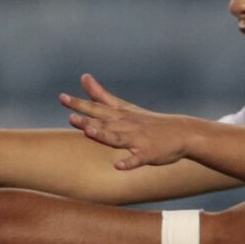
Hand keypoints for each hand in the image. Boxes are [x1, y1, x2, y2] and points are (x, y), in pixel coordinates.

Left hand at [61, 75, 196, 169]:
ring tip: (89, 132)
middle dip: (87, 119)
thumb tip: (83, 77)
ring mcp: (138, 139)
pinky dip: (129, 162)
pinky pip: (138, 159)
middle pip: (105, 122)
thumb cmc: (149, 121)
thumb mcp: (124, 106)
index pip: (97, 107)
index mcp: (120, 115)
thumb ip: (101, 94)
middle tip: (71, 117)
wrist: (183, 132)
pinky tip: (119, 166)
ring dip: (104, 135)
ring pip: (118, 138)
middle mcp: (127, 125)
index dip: (79, 103)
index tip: (61, 98)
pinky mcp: (149, 153)